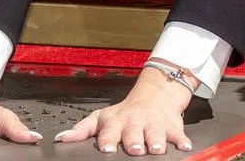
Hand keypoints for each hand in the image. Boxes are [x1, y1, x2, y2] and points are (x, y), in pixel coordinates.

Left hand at [55, 62, 195, 154]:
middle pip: (135, 133)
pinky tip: (185, 146)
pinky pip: (178, 133)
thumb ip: (81, 130)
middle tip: (135, 149)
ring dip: (157, 141)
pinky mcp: (172, 126)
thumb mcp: (102, 117)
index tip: (106, 148)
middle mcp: (136, 123)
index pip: (110, 132)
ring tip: (157, 148)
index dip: (108, 140)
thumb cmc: (126, 112)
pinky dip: (182, 140)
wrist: (156, 95)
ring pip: (156, 133)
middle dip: (135, 141)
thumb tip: (60, 139)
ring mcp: (155, 125)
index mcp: (117, 122)